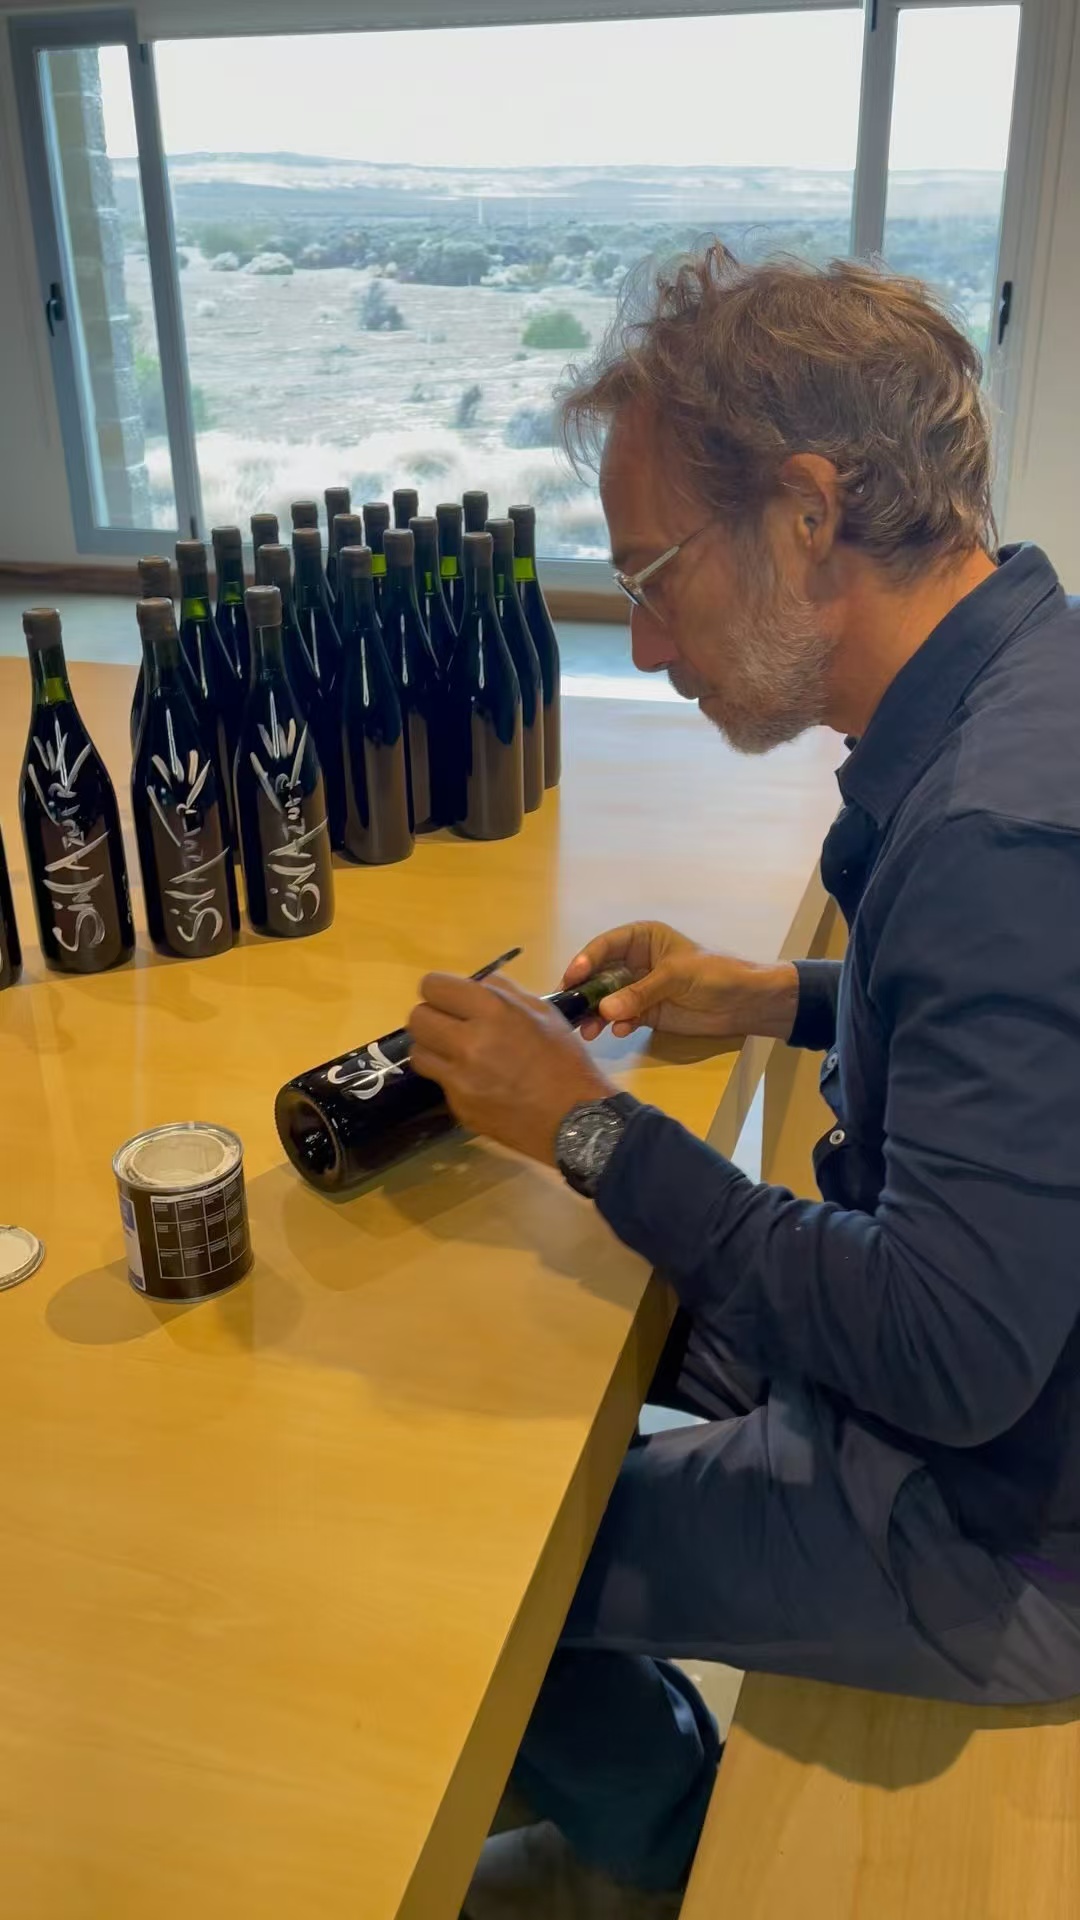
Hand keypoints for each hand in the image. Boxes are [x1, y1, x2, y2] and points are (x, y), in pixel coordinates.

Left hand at [408, 972, 616, 1165]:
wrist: (574, 1120)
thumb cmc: (565, 1061)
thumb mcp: (544, 1012)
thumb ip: (505, 992)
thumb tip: (476, 984)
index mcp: (493, 1011)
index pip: (434, 986)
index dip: (439, 990)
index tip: (449, 999)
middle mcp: (469, 1042)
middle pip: (417, 1018)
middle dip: (431, 1016)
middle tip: (449, 1025)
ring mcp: (460, 1078)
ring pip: (419, 1052)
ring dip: (433, 1048)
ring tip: (456, 1053)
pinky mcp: (458, 1106)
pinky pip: (440, 1083)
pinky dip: (452, 1078)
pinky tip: (477, 1081)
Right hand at [563, 922, 798, 1042]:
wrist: (746, 1003)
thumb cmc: (714, 974)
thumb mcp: (676, 976)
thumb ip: (639, 993)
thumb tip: (604, 1010)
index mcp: (641, 939)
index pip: (606, 946)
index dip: (586, 960)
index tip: (572, 978)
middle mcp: (634, 962)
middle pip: (599, 975)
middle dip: (584, 992)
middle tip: (568, 1010)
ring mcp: (639, 989)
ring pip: (606, 1000)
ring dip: (595, 1014)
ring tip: (588, 1031)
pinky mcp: (646, 1013)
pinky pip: (622, 1018)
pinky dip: (616, 1025)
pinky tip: (617, 1032)